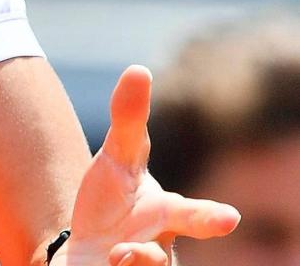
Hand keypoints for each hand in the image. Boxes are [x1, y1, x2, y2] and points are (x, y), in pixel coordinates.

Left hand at [58, 65, 239, 265]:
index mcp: (169, 215)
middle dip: (159, 259)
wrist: (85, 247)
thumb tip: (139, 68)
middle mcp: (160, 249)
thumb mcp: (116, 158)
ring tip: (118, 255)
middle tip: (159, 252)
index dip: (210, 217)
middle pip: (166, 257)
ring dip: (132, 264)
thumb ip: (129, 120)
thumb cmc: (112, 201)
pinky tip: (106, 263)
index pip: (195, 216)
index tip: (229, 218)